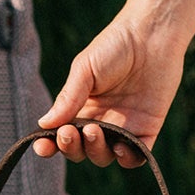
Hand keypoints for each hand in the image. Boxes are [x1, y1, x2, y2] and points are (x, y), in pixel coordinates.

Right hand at [34, 10, 187, 167]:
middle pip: (80, 150)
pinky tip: (119, 148)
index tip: (43, 147)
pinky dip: (127, 159)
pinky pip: (136, 156)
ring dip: (95, 151)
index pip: (61, 135)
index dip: (50, 146)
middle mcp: (100, 122)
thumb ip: (67, 99)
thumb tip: (44, 125)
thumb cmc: (115, 46)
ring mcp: (123, 127)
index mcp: (81, 108)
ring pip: (104, 155)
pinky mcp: (147, 129)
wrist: (152, 35)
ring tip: (94, 130)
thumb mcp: (85, 70)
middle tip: (70, 132)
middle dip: (72, 147)